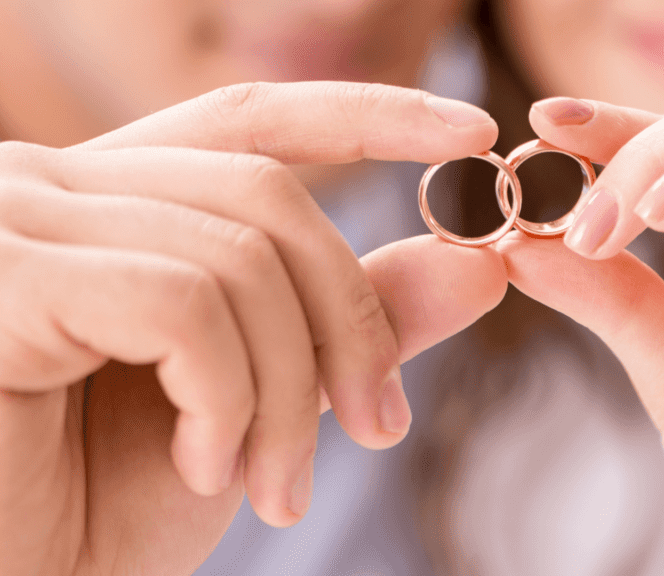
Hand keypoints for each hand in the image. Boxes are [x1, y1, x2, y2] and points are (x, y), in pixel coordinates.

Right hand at [0, 82, 507, 575]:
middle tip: (376, 427)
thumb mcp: (259, 401)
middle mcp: (56, 187)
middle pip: (266, 197)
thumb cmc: (103, 503)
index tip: (471, 135)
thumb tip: (478, 265)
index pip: (252, 123)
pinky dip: (229, 399)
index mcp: (116, 203)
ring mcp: (19, 221)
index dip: (367, 114)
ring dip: (288, 392)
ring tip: (274, 487)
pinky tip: (203, 467)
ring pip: (238, 257)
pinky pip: (183, 304)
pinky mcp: (3, 275)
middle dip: (350, 321)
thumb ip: (354, 323)